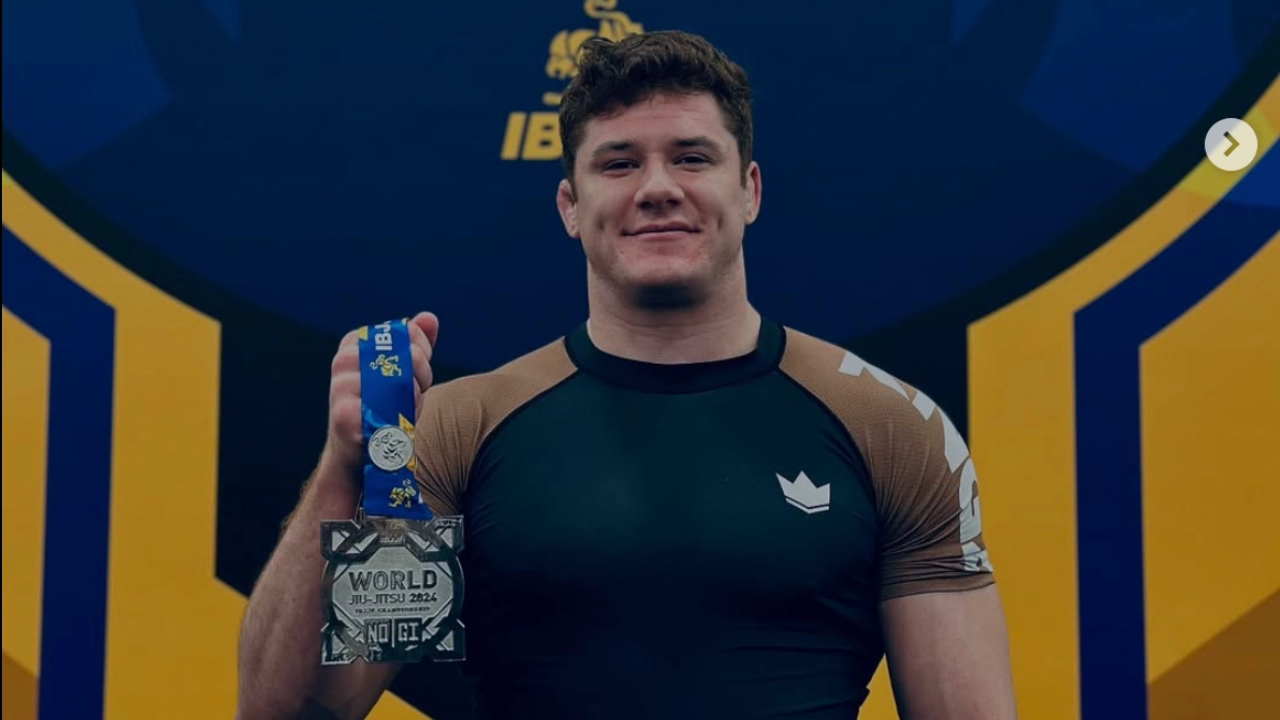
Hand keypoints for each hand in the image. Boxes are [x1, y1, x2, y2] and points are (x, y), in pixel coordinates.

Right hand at [322, 312, 439, 475]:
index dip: (420, 352)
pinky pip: (390, 412)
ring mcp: (341, 386)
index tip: (416, 372)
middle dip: (421, 375)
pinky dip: (401, 422)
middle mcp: (344, 360)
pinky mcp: (344, 415)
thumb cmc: (381, 408)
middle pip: (406, 355)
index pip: (405, 333)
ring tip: (402, 412)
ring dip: (412, 401)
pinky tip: (394, 428)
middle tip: (414, 395)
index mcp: (355, 343)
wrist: (356, 453)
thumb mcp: (401, 373)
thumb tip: (429, 318)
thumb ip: (415, 345)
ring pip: (401, 383)